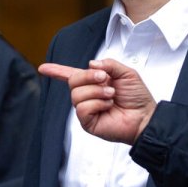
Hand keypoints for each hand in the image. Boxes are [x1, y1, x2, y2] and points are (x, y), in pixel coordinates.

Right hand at [38, 58, 156, 143]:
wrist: (144, 117)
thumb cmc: (137, 97)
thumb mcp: (126, 73)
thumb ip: (109, 64)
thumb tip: (91, 64)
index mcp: (95, 82)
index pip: (71, 75)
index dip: (57, 71)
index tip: (43, 68)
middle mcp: (88, 95)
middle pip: (73, 80)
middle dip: (89, 76)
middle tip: (105, 79)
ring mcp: (87, 109)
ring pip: (76, 94)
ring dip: (97, 91)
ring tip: (111, 95)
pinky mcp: (87, 122)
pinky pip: (82, 108)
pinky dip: (97, 103)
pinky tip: (107, 106)